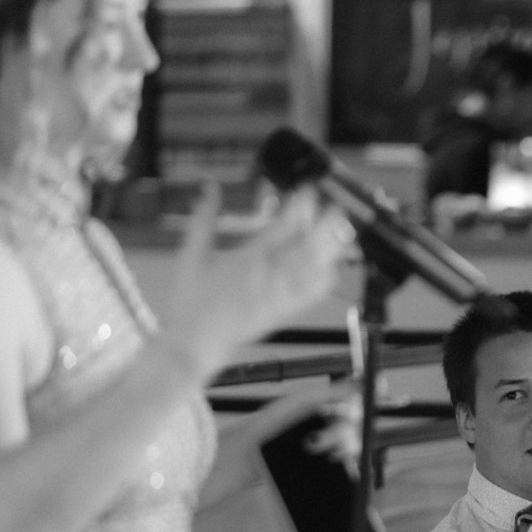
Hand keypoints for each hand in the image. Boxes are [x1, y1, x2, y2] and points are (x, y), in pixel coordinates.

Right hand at [158, 185, 347, 376]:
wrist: (195, 343)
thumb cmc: (190, 301)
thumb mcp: (191, 254)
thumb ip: (203, 219)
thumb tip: (209, 188)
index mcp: (247, 258)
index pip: (282, 227)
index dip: (299, 207)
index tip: (308, 190)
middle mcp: (269, 276)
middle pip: (306, 246)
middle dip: (324, 225)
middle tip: (336, 207)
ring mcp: (279, 296)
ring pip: (313, 269)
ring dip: (329, 249)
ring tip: (341, 231)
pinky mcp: (283, 313)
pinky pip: (310, 296)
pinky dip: (323, 280)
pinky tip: (332, 267)